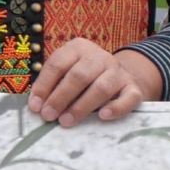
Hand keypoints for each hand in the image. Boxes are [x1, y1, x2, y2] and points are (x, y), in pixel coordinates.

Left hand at [27, 39, 160, 125]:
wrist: (120, 76)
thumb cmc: (85, 76)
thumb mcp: (67, 72)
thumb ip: (53, 84)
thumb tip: (37, 106)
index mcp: (78, 48)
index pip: (57, 64)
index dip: (44, 86)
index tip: (35, 106)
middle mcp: (100, 57)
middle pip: (78, 76)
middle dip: (60, 97)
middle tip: (48, 116)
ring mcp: (119, 72)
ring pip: (101, 88)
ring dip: (81, 106)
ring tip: (66, 121)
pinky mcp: (134, 88)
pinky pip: (128, 98)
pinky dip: (116, 108)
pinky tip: (103, 116)